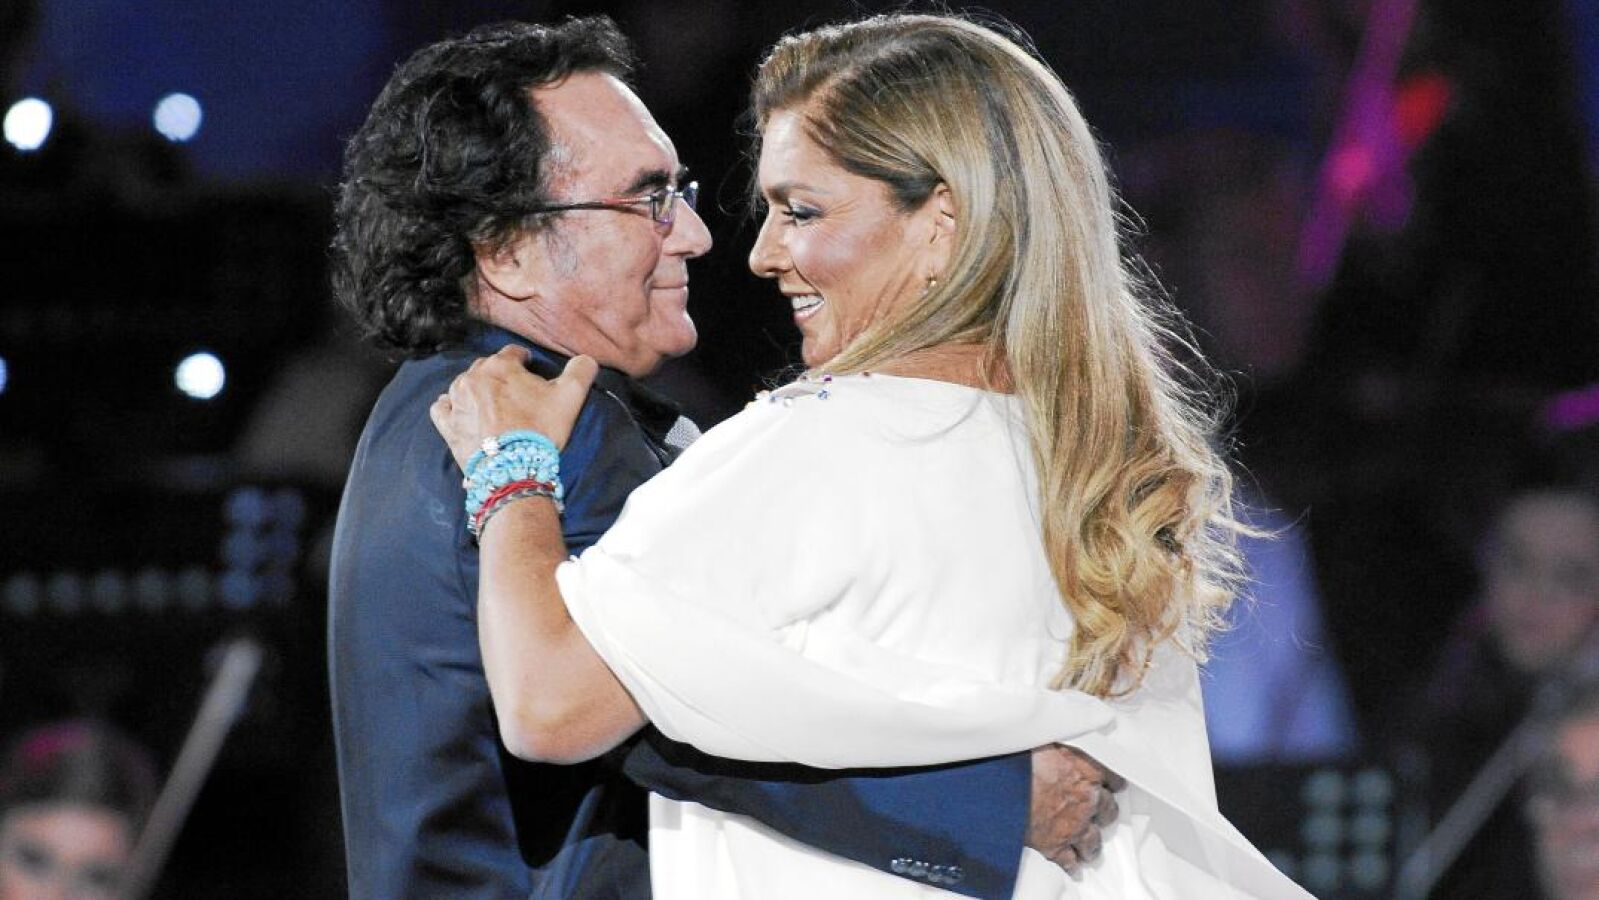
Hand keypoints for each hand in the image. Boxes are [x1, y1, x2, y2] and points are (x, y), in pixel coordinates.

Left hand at [429, 346, 597, 468]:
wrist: (513, 469)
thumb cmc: (540, 429)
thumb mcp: (570, 397)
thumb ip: (581, 370)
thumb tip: (586, 359)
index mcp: (501, 365)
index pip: (514, 353)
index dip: (525, 362)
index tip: (532, 372)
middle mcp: (473, 377)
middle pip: (488, 368)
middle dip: (501, 376)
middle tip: (515, 395)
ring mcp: (456, 400)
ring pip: (464, 384)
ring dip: (477, 390)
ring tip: (492, 406)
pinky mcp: (447, 424)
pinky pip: (442, 407)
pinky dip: (450, 406)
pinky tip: (461, 412)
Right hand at [1026, 744, 1124, 874]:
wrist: (999, 783)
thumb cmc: (1019, 756)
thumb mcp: (1047, 739)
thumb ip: (1062, 748)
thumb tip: (1059, 741)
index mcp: (1088, 770)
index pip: (1114, 779)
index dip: (1110, 783)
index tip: (1110, 785)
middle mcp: (1088, 800)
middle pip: (1108, 811)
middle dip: (1103, 813)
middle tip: (1099, 814)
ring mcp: (1073, 826)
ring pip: (1093, 841)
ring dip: (1092, 843)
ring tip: (1089, 847)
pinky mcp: (1055, 846)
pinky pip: (1070, 862)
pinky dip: (1072, 865)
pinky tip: (1072, 866)